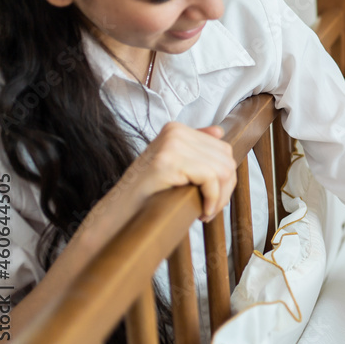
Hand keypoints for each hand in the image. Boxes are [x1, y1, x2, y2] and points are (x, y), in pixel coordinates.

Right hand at [118, 122, 236, 221]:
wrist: (118, 214)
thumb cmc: (148, 194)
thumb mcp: (173, 165)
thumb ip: (195, 148)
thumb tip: (219, 132)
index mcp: (176, 129)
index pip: (222, 149)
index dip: (224, 178)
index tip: (213, 198)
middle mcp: (175, 131)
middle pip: (226, 159)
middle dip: (225, 189)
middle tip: (210, 209)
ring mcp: (171, 144)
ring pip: (222, 170)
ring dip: (220, 197)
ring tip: (206, 212)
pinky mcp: (169, 161)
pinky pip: (210, 178)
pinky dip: (213, 199)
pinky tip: (202, 212)